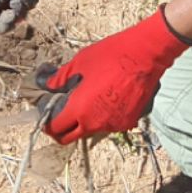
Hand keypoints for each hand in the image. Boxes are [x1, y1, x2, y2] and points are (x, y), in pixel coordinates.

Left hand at [41, 7, 190, 141]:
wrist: (146, 55)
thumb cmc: (111, 55)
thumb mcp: (80, 63)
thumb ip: (59, 79)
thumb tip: (45, 85)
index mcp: (80, 109)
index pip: (55, 128)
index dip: (47, 123)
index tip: (47, 115)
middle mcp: (95, 123)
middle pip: (70, 137)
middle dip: (61, 130)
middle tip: (61, 115)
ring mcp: (113, 125)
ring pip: (90, 130)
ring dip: (84, 121)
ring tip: (88, 100)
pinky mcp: (128, 121)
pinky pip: (109, 124)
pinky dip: (103, 116)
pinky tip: (107, 98)